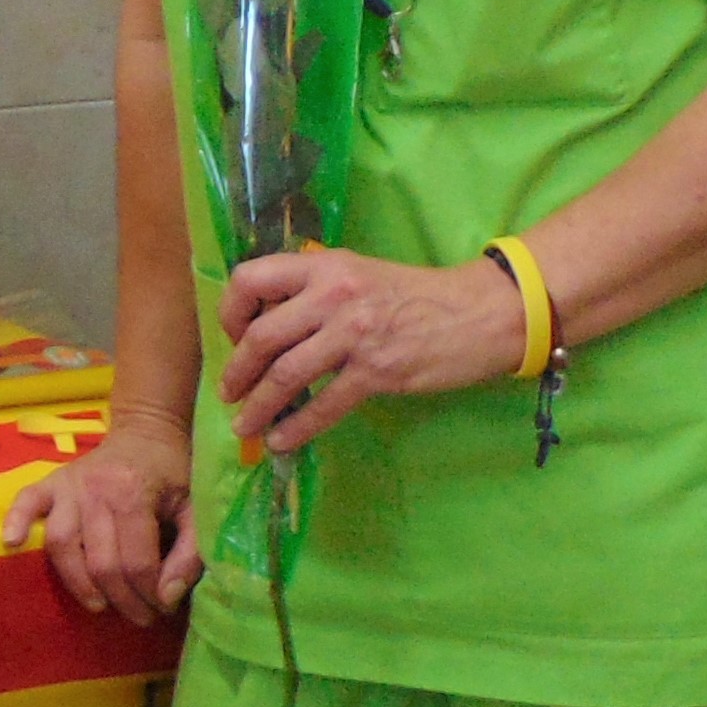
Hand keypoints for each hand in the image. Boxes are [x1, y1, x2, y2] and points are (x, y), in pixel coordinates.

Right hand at [4, 411, 202, 626]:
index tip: (162, 607)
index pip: (136, 561)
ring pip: (62, 546)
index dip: (149, 593)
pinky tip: (12, 544)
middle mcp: (96, 490)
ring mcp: (69, 486)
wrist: (147, 431)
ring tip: (99, 604)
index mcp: (134, 493)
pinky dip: (16, 522)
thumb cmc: (174, 474)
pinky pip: (26, 502)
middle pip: (100, 562)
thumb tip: (167, 596)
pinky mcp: (51, 482)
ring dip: (79, 584)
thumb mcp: (196, 510)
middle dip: (122, 598)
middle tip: (139, 615)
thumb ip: (189, 554)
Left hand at [219, 248, 524, 453]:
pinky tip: (282, 440)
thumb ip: (315, 290)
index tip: (233, 336)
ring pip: (285, 374)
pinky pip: (323, 404)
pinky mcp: (376, 371)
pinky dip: (297, 427)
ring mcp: (353, 334)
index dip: (231, 311)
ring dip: (258, 405)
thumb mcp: (358, 273)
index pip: (251, 278)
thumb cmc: (415, 294)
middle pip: (262, 335)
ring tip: (245, 426)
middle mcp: (332, 295)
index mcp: (323, 266)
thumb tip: (269, 324)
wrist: (477, 311)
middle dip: (237, 370)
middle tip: (229, 392)